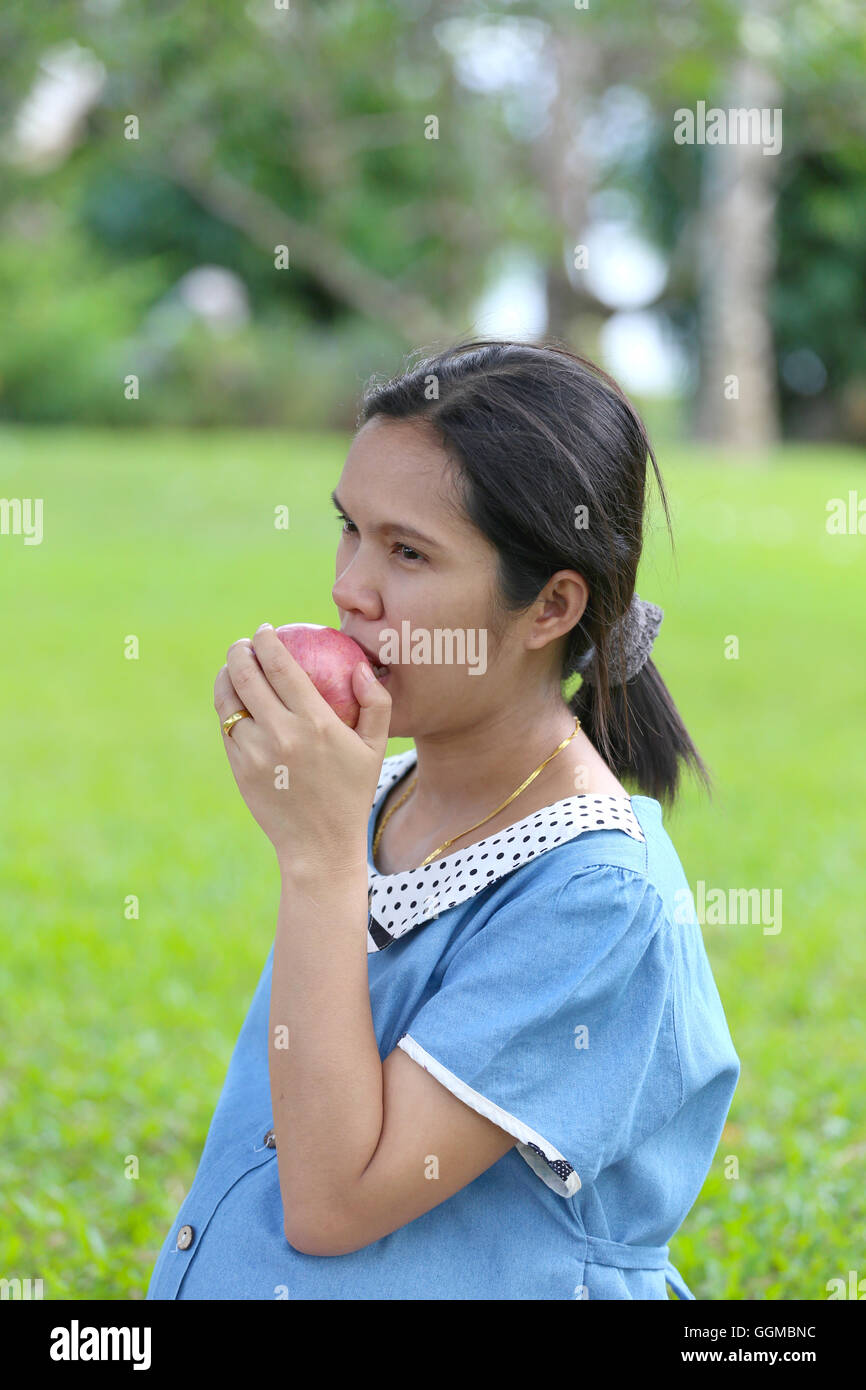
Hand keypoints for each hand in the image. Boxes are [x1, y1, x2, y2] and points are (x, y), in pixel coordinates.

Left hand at [213, 625, 391, 870]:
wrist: (319, 845)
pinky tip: (235, 703)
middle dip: (239, 651)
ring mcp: (254, 752)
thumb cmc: (351, 792)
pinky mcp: (239, 768)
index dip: (266, 641)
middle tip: (243, 645)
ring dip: (226, 677)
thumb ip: (377, 703)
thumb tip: (360, 667)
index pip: (280, 665)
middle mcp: (280, 733)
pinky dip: (228, 709)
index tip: (265, 631)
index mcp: (315, 722)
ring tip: (233, 669)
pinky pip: (227, 728)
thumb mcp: (375, 749)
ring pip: (228, 701)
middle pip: (246, 675)